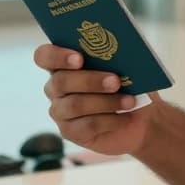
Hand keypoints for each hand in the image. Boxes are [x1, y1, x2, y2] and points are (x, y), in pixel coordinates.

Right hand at [34, 44, 155, 155]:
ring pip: (75, 105)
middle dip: (90, 80)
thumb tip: (117, 52)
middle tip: (115, 81)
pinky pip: (87, 125)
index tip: (79, 58)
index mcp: (63, 64)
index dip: (56, 55)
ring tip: (129, 101)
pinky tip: (126, 117)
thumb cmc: (130, 85)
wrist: (141, 119)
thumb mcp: (125, 67)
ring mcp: (60, 111)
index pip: (44, 56)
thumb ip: (114, 57)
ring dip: (105, 101)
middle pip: (61, 81)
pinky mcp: (70, 132)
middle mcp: (56, 87)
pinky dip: (110, 120)